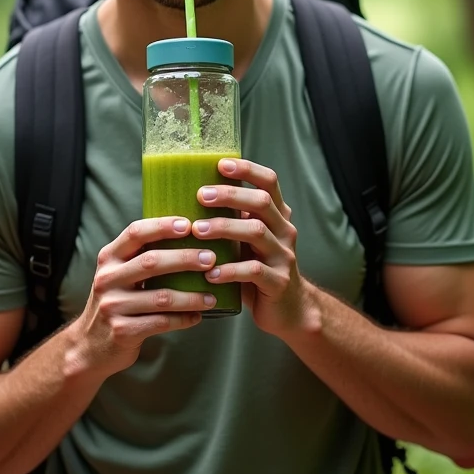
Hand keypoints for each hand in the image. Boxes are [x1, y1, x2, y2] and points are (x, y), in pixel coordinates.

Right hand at [72, 216, 216, 377]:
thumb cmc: (115, 302)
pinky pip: (161, 322)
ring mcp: (113, 306)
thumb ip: (140, 256)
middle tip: (210, 259)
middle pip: (151, 262)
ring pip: (161, 297)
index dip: (163, 226)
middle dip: (185, 258)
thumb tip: (187, 235)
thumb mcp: (118, 274)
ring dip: (191, 296)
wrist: (90, 346)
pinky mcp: (122, 331)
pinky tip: (197, 316)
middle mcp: (108, 279)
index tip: (189, 224)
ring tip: (212, 296)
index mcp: (109, 258)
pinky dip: (183, 319)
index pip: (135, 232)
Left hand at [193, 158, 308, 338]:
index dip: (247, 170)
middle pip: (261, 202)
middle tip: (201, 195)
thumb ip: (231, 221)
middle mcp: (284, 231)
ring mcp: (283, 256)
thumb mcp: (248, 241)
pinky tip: (210, 273)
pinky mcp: (279, 282)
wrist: (289, 309)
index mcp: (277, 216)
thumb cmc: (258, 269)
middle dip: (230, 195)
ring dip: (224, 228)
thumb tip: (184, 200)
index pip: (269, 182)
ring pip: (256, 233)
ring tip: (197, 231)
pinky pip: (254, 271)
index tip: (220, 163)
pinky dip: (230, 270)